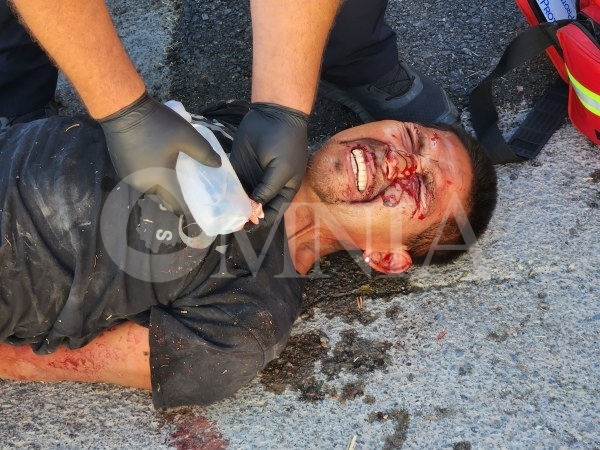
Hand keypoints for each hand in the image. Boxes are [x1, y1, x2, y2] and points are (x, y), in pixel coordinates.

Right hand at [99, 92, 220, 212]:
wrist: (122, 109)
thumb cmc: (156, 124)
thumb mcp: (186, 136)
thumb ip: (203, 153)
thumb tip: (218, 165)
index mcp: (160, 181)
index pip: (177, 206)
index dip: (188, 213)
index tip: (198, 217)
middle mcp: (143, 185)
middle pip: (163, 199)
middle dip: (176, 200)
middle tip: (190, 194)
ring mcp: (130, 177)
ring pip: (151, 190)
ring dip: (163, 189)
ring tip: (177, 181)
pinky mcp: (122, 168)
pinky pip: (141, 180)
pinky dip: (152, 179)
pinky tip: (160, 169)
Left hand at [230, 102, 308, 227]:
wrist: (274, 113)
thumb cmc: (285, 142)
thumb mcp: (282, 169)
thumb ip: (269, 188)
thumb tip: (256, 207)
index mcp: (284, 189)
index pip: (273, 212)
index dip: (262, 221)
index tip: (247, 227)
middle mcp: (268, 186)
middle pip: (256, 206)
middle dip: (245, 215)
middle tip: (230, 222)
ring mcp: (253, 175)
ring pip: (242, 195)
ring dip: (234, 204)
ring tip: (221, 213)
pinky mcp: (240, 164)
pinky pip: (232, 181)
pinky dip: (225, 189)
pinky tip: (216, 197)